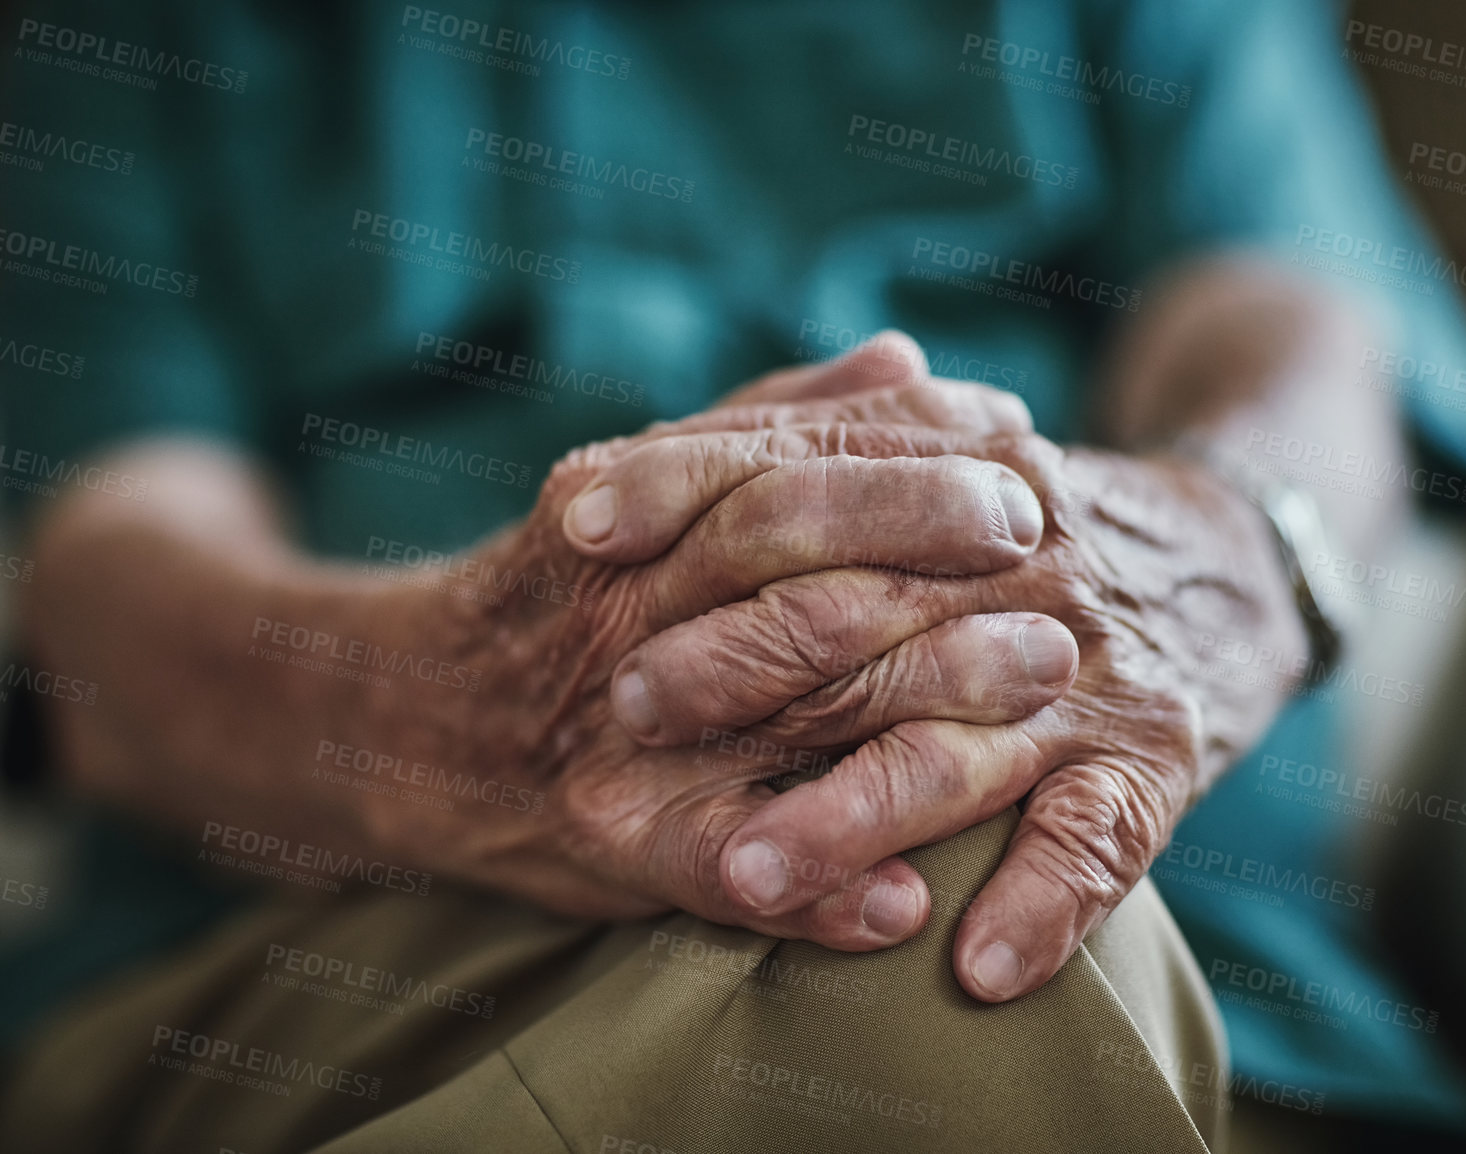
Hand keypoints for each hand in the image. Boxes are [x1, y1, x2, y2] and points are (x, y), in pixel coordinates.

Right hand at [340, 341, 1071, 951]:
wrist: (410, 716)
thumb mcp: (646, 478)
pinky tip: (905, 902)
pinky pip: (717, 861)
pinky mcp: (608, 835)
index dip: (913, 459)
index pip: (790, 462)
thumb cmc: (562, 589)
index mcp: (635, 501)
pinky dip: (816, 885)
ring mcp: (617, 724)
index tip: (1022, 450)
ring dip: (917, 706)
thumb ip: (774, 417)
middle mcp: (626, 602)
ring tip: (1037, 706)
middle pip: (793, 564)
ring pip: (782, 707)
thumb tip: (907, 357)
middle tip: (1054, 566)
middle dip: (931, 555)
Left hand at [573, 392, 1306, 999]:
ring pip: (957, 748)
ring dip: (852, 817)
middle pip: (865, 610)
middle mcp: (1024, 562)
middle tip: (624, 709)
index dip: (686, 484)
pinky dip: (1044, 905)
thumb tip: (627, 462)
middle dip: (738, 659)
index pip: (808, 465)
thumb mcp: (945, 454)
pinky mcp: (1153, 761)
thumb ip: (814, 442)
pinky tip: (974, 968)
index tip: (575, 525)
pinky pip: (1098, 840)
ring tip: (749, 875)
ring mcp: (1088, 671)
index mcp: (961, 471)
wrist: (1232, 560)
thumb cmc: (1035, 526)